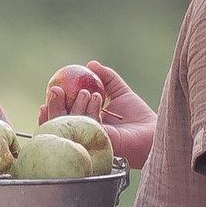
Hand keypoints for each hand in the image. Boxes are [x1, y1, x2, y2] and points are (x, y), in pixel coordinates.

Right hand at [40, 59, 155, 169]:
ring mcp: (88, 140)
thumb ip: (105, 77)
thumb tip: (91, 63)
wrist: (152, 131)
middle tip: (56, 90)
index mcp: (83, 123)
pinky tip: (96, 98)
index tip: (53, 89)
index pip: (60, 116)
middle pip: (57, 124)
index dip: (53, 105)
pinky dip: (89, 110)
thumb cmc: (138, 115)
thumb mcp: (120, 91)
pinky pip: (86, 127)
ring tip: (85, 92)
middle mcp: (82, 133)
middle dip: (53, 107)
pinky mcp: (98, 143)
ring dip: (72, 106)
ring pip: (68, 126)